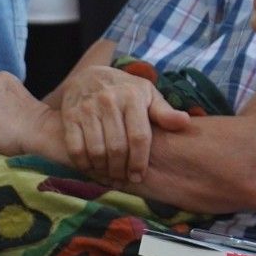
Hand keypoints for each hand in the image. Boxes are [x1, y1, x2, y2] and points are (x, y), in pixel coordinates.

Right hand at [58, 65, 192, 183]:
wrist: (89, 76)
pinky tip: (92, 168)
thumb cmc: (125, 90)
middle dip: (121, 169)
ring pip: (96, 150)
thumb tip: (185, 123)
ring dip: (104, 169)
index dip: (139, 161)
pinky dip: (84, 164)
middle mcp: (109, 101)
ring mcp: (87, 109)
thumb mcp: (147, 95)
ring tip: (110, 176)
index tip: (139, 176)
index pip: (139, 137)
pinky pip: (75, 148)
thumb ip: (164, 111)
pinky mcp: (70, 116)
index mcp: (133, 97)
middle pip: (117, 147)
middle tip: (124, 179)